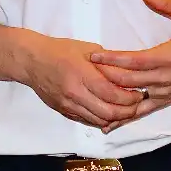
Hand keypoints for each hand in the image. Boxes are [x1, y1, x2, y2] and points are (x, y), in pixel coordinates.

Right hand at [19, 33, 143, 127]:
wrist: (31, 60)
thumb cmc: (60, 51)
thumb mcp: (87, 49)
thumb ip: (108, 63)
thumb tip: (130, 73)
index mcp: (82, 74)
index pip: (112, 94)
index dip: (130, 97)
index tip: (139, 93)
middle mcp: (75, 92)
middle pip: (108, 112)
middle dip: (127, 111)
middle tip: (136, 104)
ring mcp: (68, 104)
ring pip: (98, 120)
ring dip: (115, 118)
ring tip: (124, 109)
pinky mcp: (63, 111)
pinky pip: (87, 121)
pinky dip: (101, 120)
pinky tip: (108, 113)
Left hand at [90, 0, 170, 129]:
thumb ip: (168, 4)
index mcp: (167, 57)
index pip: (133, 61)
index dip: (112, 59)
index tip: (93, 56)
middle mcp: (164, 78)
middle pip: (128, 80)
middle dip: (105, 76)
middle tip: (85, 71)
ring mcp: (164, 92)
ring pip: (132, 98)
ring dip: (111, 96)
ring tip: (89, 94)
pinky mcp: (166, 101)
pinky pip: (142, 111)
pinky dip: (124, 119)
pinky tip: (107, 125)